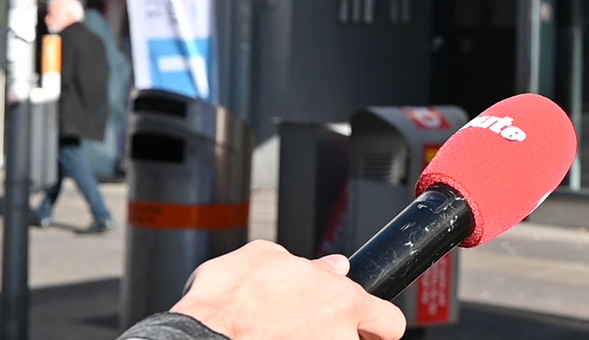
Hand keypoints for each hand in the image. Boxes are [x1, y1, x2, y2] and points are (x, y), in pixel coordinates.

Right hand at [171, 241, 405, 339]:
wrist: (198, 336)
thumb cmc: (227, 299)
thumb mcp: (267, 256)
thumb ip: (311, 266)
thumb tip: (333, 267)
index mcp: (343, 302)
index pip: (390, 322)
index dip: (379, 322)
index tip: (369, 323)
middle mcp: (337, 337)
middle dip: (341, 336)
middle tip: (315, 329)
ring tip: (282, 333)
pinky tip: (267, 339)